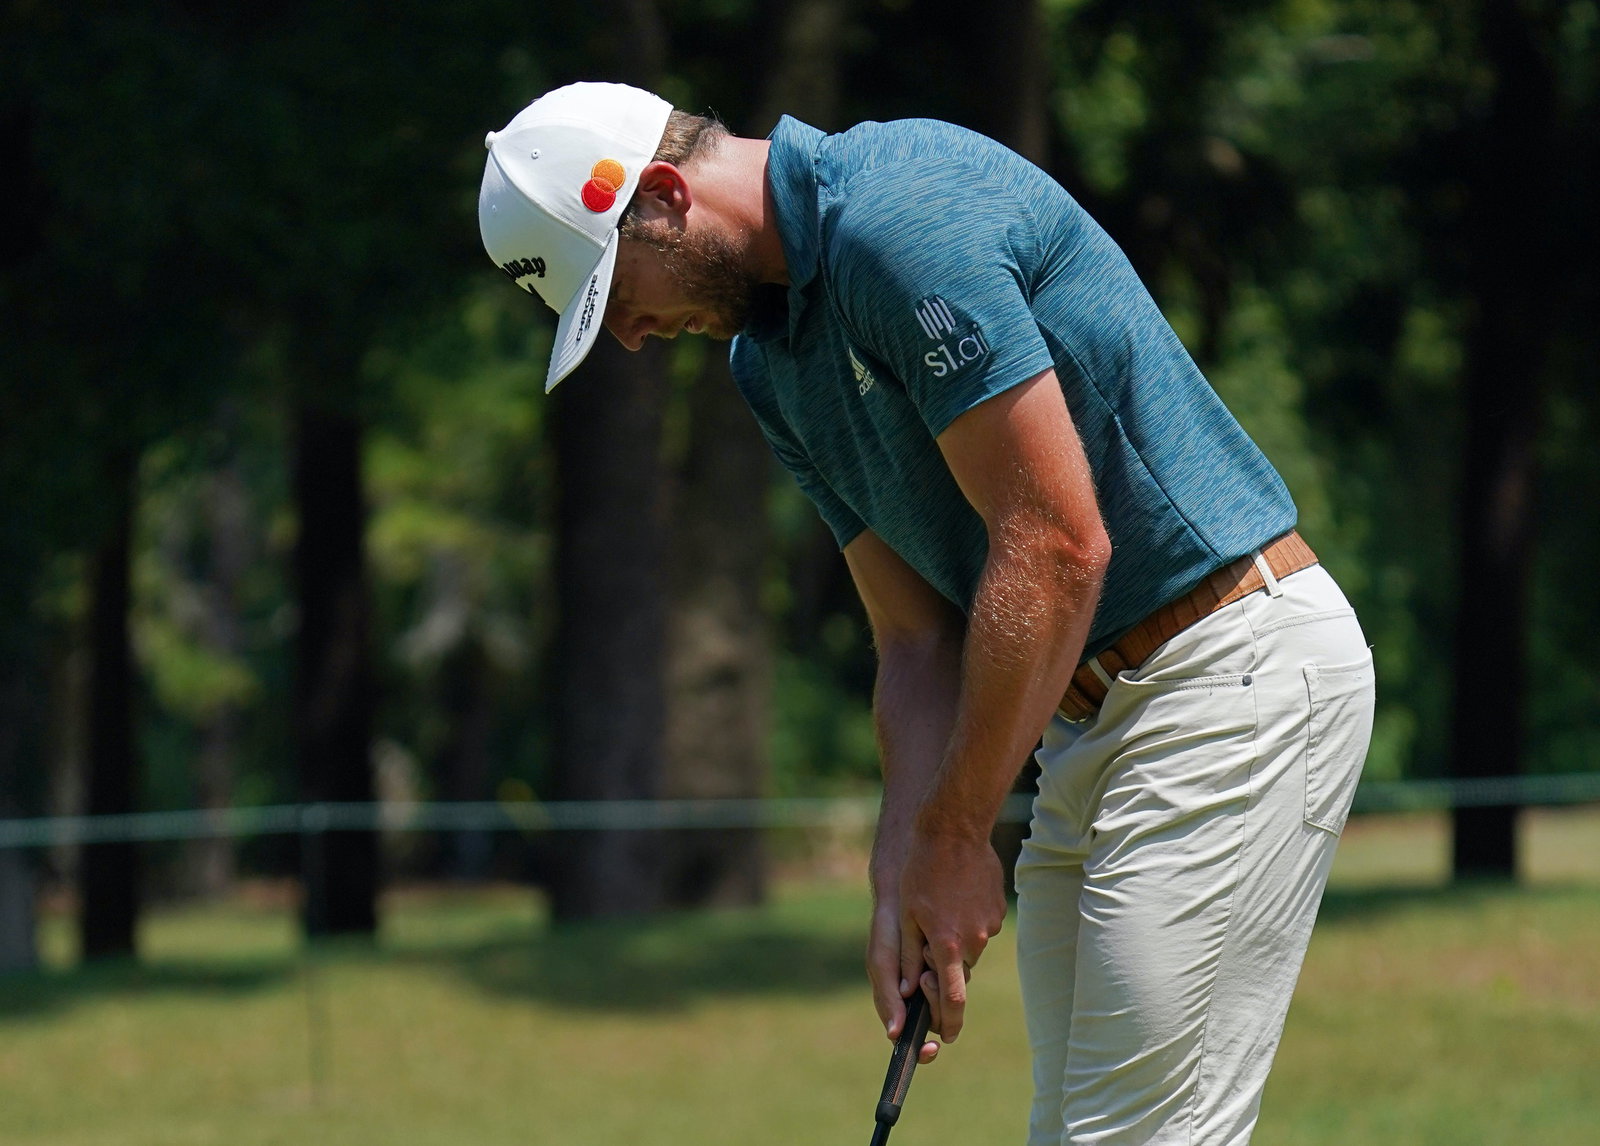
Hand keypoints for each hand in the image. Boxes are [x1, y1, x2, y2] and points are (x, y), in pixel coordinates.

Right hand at [868, 894, 941, 1064]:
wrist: (906, 889)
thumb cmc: (888, 929)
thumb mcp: (882, 962)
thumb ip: (888, 997)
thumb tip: (896, 1035)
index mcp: (903, 999)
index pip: (916, 1034)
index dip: (923, 1048)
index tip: (932, 1047)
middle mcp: (924, 991)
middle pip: (939, 1016)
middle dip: (935, 1002)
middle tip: (926, 978)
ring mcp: (943, 974)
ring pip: (954, 994)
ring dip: (945, 981)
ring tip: (930, 954)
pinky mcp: (958, 958)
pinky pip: (964, 971)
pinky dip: (956, 964)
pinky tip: (941, 946)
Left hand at [897, 827, 1004, 1043]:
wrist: (954, 828)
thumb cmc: (921, 871)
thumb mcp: (906, 915)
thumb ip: (908, 957)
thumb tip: (908, 992)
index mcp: (948, 945)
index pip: (953, 1000)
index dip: (948, 1023)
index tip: (945, 1038)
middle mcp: (975, 940)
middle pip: (959, 970)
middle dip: (942, 965)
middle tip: (924, 938)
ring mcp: (990, 923)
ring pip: (970, 946)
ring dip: (954, 938)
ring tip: (938, 903)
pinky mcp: (998, 908)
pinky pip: (980, 925)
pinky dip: (966, 919)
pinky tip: (954, 892)